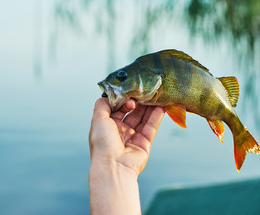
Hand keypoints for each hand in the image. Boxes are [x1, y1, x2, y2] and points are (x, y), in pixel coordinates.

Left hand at [88, 97, 164, 214]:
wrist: (114, 167)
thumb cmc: (103, 143)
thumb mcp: (98, 120)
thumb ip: (102, 105)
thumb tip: (109, 94)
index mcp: (108, 125)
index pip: (118, 108)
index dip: (124, 100)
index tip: (130, 95)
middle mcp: (121, 130)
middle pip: (132, 112)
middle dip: (138, 102)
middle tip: (145, 91)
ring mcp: (133, 136)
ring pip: (143, 118)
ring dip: (149, 107)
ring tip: (156, 95)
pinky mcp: (145, 142)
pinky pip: (151, 126)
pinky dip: (156, 116)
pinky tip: (161, 106)